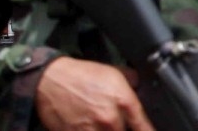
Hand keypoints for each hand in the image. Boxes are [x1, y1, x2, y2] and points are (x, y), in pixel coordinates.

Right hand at [36, 57, 153, 130]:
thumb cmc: (82, 75)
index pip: (143, 125)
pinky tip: (89, 126)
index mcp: (123, 101)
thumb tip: (142, 88)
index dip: (147, 130)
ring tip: (103, 124)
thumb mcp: (114, 73)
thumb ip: (133, 83)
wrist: (51, 80)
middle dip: (123, 129)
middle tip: (116, 122)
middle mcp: (109, 118)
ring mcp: (91, 129)